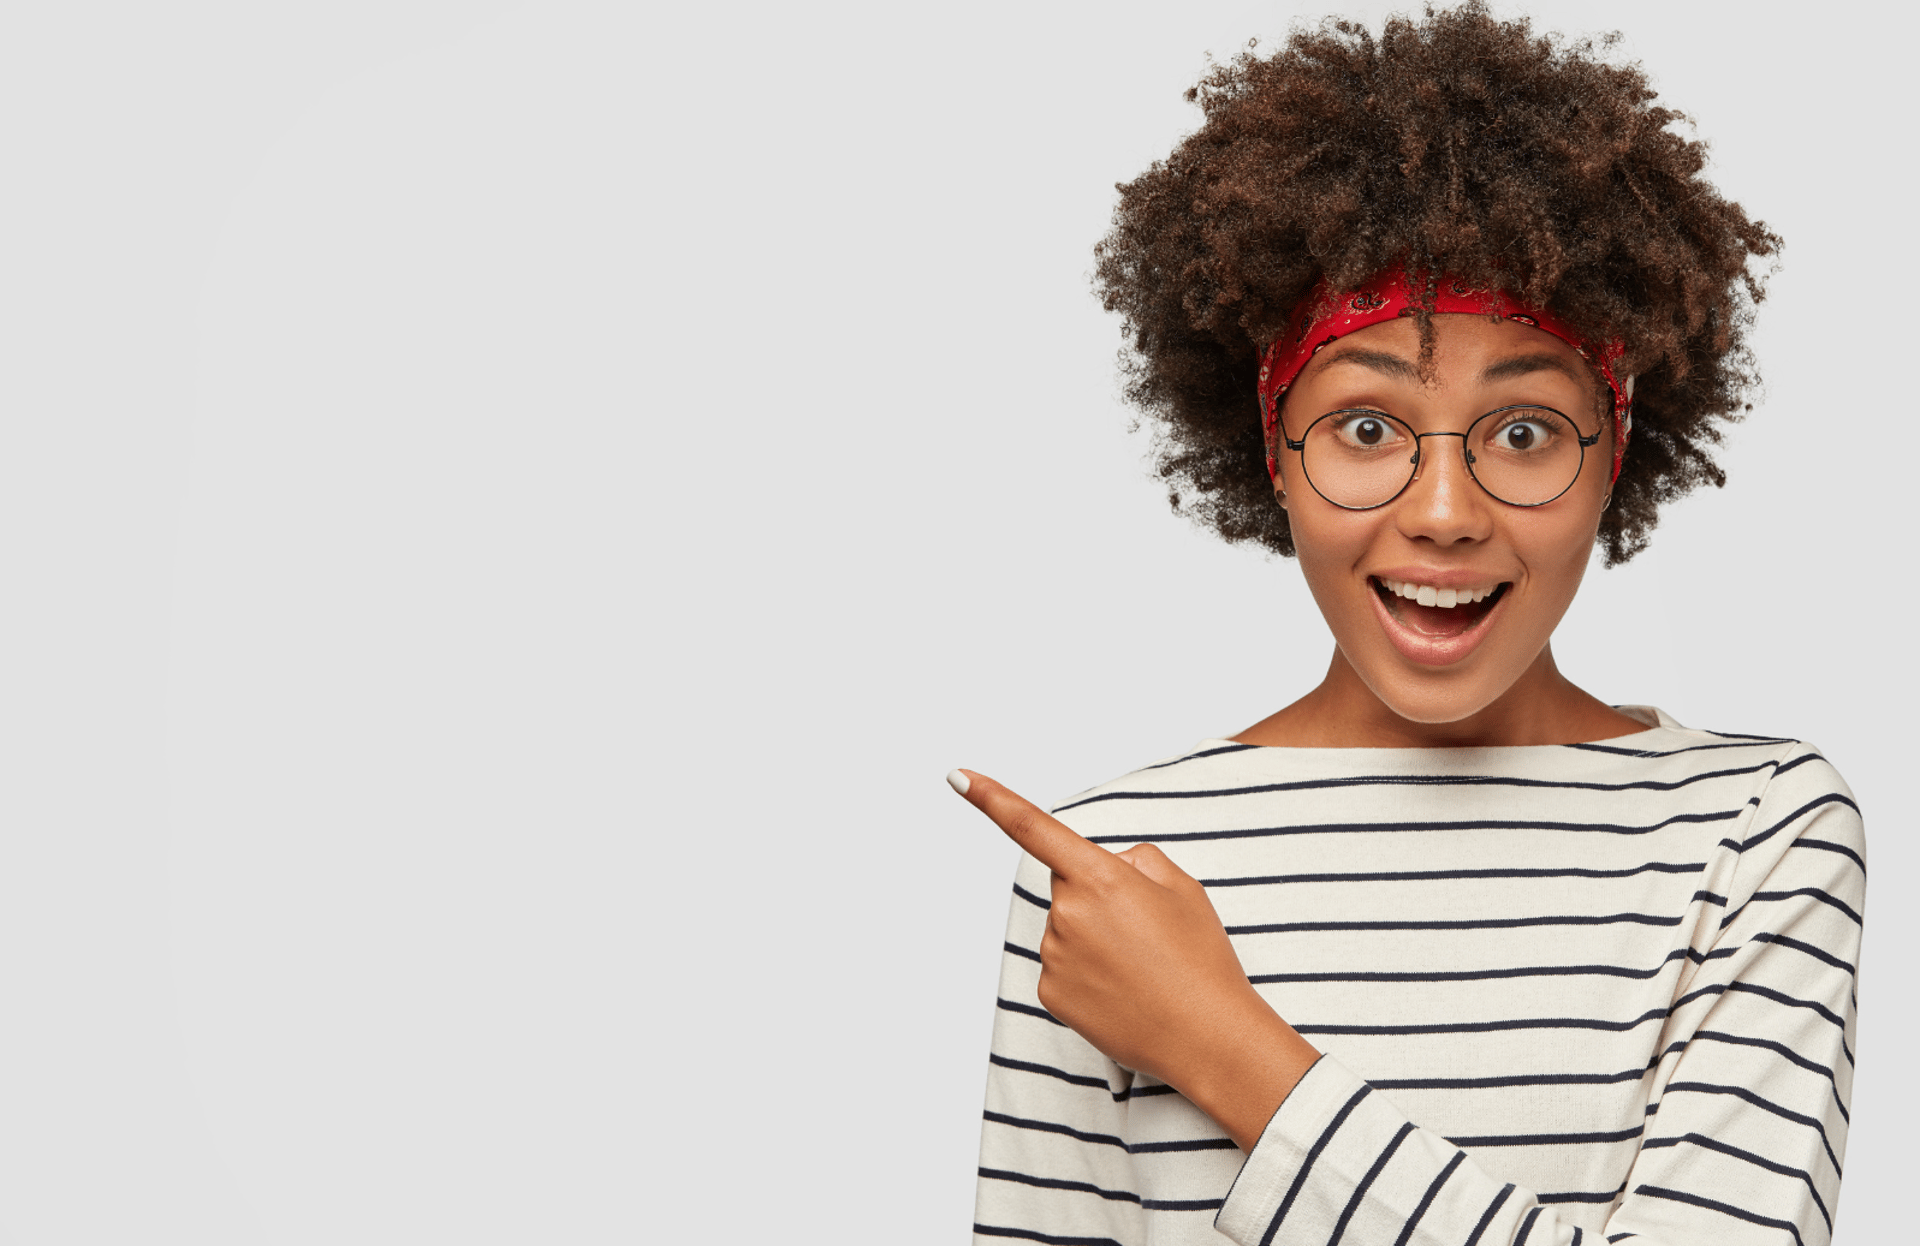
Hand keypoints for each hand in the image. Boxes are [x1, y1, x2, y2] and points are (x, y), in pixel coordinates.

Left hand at [950, 768, 1320, 1149]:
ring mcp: (1055, 956)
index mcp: (1099, 878)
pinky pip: (1064, 967)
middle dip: (1099, 898)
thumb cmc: (1199, 960)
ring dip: (1095, 940)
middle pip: (1070, 888)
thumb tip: (1105, 868)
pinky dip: (1088, 975)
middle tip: (1146, 933)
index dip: (991, 798)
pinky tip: (1123, 992)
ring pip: (1067, 930)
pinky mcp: (1050, 994)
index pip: (1033, 827)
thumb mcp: (1182, 888)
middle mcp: (1067, 914)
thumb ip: (1135, 861)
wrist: (1207, 1039)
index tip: (957, 776)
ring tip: (1142, 969)